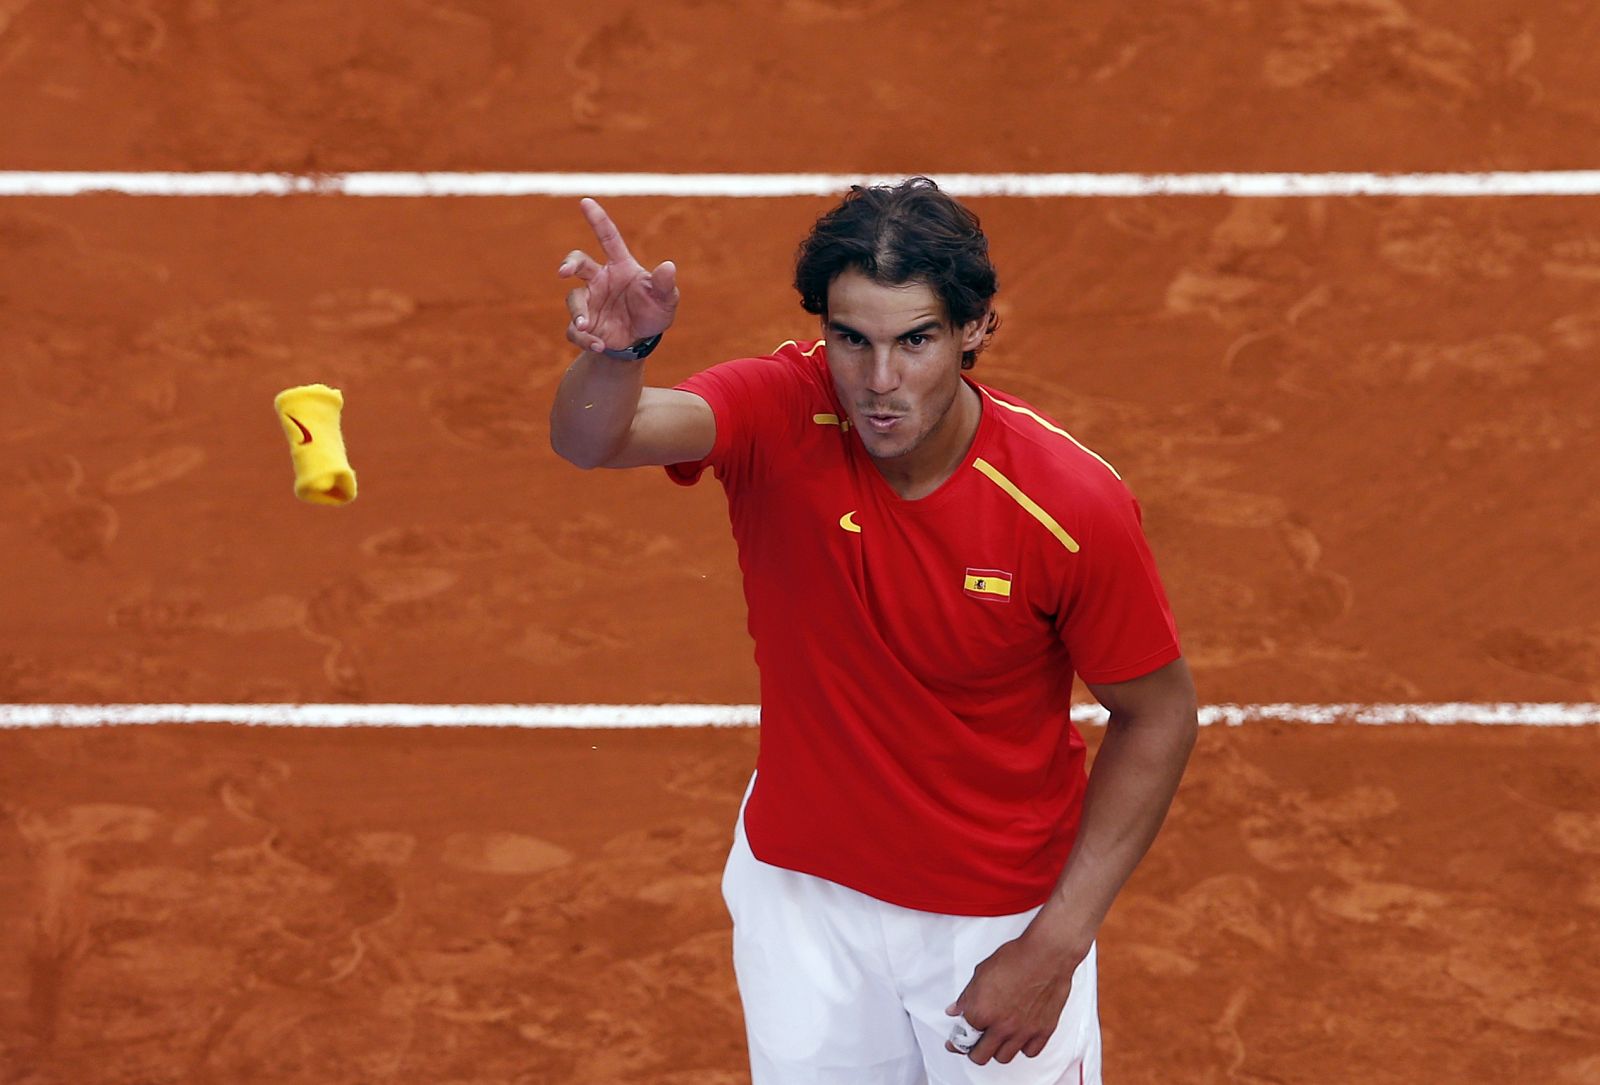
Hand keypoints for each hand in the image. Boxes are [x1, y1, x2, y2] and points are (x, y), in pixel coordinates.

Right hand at [558, 197, 678, 353]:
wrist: (641, 340)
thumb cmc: (653, 311)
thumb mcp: (665, 299)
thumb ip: (666, 284)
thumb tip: (668, 266)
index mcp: (619, 266)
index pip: (607, 238)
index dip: (597, 220)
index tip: (585, 202)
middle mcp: (599, 280)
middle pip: (578, 263)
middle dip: (569, 264)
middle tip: (563, 272)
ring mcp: (589, 302)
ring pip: (573, 299)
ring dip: (577, 312)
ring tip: (585, 325)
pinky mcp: (584, 325)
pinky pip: (575, 330)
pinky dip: (584, 338)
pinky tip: (599, 345)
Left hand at [944, 932, 1081, 1064]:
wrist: (1046, 954)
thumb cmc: (1016, 958)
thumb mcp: (981, 973)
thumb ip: (967, 997)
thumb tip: (955, 1009)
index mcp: (982, 1011)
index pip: (962, 1039)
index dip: (956, 1042)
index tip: (955, 1044)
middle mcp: (1002, 1026)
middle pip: (981, 1056)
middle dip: (974, 1051)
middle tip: (975, 1044)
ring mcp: (1023, 1031)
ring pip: (1004, 1058)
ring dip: (997, 1050)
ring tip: (997, 1040)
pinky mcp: (1043, 1031)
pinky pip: (1030, 1052)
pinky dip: (1023, 1048)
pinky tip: (1019, 1037)